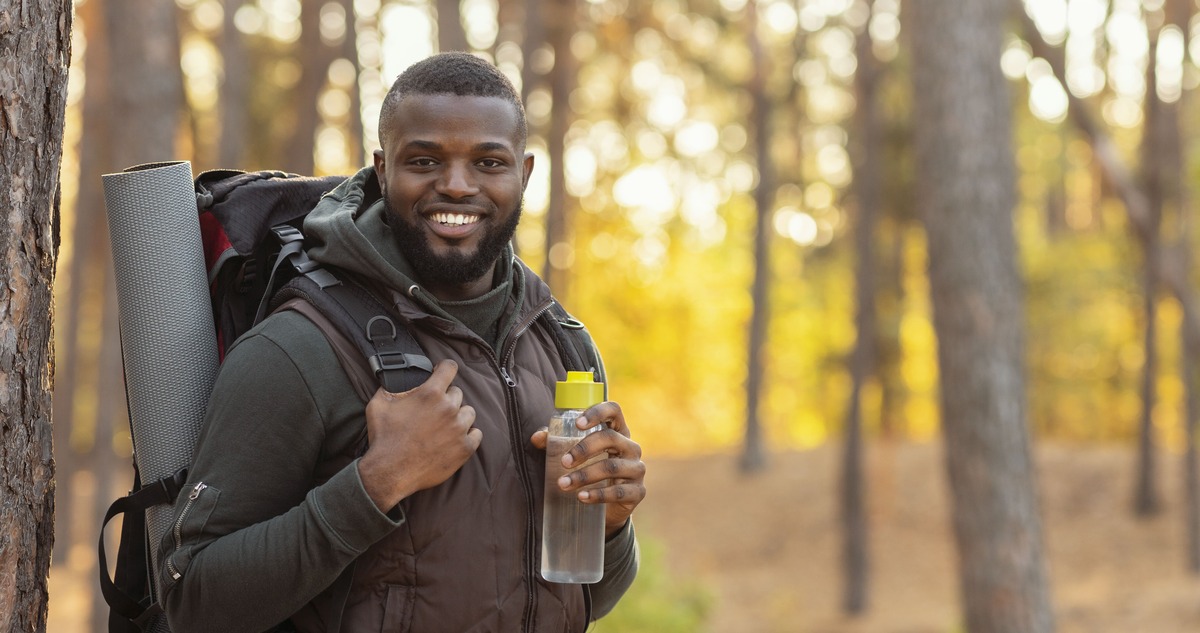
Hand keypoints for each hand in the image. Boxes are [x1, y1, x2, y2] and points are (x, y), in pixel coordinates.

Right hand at [359, 359, 480, 509]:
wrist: (390, 473)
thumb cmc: (383, 439)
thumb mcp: (378, 405)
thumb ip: (391, 386)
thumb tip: (397, 378)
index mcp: (430, 394)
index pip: (449, 367)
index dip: (445, 368)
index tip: (442, 372)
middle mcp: (449, 408)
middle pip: (457, 393)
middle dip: (446, 398)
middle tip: (433, 411)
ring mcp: (459, 429)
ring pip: (468, 412)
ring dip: (458, 416)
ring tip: (444, 426)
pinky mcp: (465, 448)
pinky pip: (477, 434)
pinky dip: (468, 435)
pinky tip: (455, 438)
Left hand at [530, 401, 645, 536]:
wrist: (609, 508)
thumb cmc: (591, 471)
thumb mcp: (576, 455)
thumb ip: (556, 443)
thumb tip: (537, 437)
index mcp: (617, 431)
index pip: (614, 410)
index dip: (597, 413)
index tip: (577, 424)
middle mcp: (631, 447)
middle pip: (610, 438)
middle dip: (584, 449)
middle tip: (564, 462)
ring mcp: (637, 469)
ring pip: (612, 467)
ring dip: (585, 475)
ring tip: (563, 484)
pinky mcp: (637, 492)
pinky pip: (618, 492)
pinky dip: (597, 495)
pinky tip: (581, 497)